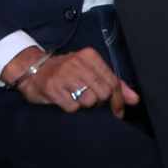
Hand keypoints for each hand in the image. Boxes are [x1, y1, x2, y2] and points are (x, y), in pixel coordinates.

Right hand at [17, 46, 139, 117]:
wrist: (33, 69)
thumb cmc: (66, 70)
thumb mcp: (90, 69)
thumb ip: (114, 83)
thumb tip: (134, 99)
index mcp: (90, 56)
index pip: (113, 81)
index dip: (118, 100)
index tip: (118, 111)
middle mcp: (78, 63)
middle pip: (103, 93)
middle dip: (99, 102)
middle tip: (90, 100)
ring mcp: (64, 75)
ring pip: (89, 101)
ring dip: (84, 105)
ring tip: (76, 97)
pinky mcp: (52, 89)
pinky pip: (73, 108)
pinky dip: (71, 108)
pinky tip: (65, 100)